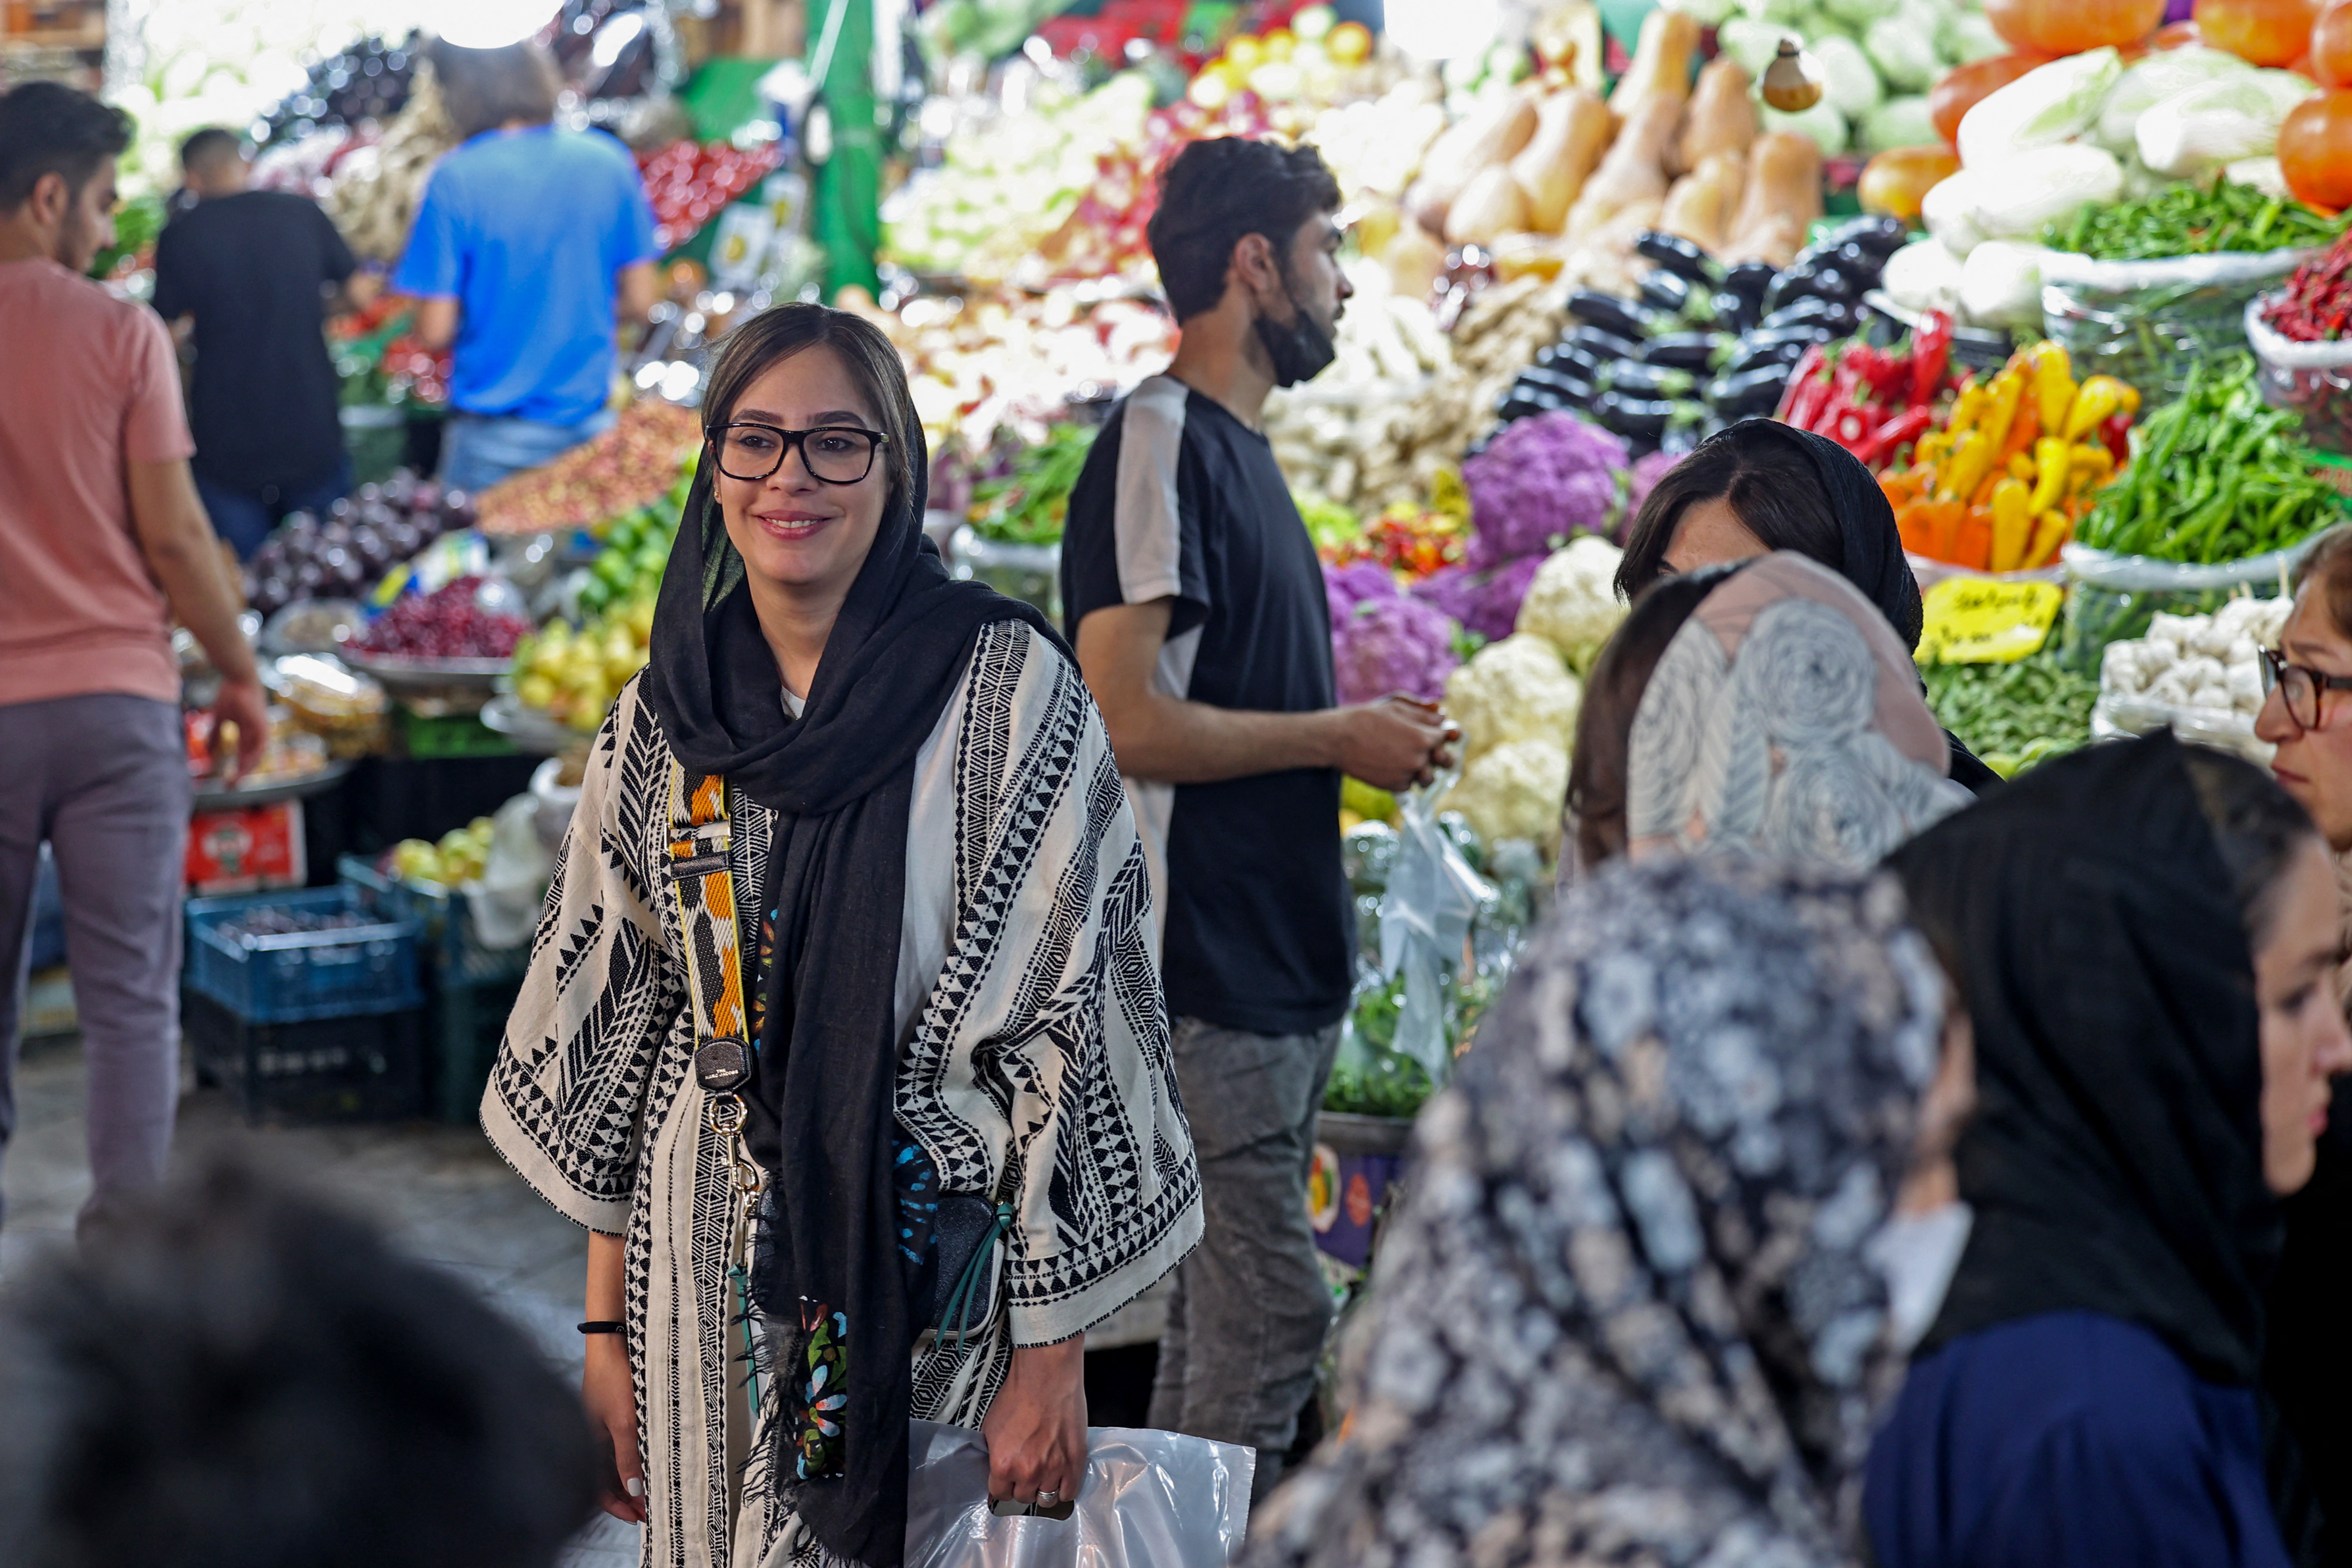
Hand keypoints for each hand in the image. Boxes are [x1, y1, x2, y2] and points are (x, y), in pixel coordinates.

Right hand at [208, 675, 270, 784]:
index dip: (236, 767)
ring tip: (235, 781)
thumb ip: (214, 735)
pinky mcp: (263, 724)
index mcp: (247, 732)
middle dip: (240, 773)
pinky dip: (253, 756)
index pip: (243, 754)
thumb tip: (206, 752)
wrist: (238, 678)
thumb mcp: (219, 718)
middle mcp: (256, 733)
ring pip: (256, 754)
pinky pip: (260, 745)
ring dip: (246, 768)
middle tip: (230, 787)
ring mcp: (261, 729)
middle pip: (250, 758)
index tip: (226, 780)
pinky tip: (244, 766)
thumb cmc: (229, 694)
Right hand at [583, 1336, 647, 1523]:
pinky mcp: (611, 1412)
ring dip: (631, 1479)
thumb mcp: (625, 1422)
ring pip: (614, 1463)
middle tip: (650, 1509)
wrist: (612, 1341)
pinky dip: (631, 1458)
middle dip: (626, 1497)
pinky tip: (647, 1461)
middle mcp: (592, 1438)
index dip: (617, 1506)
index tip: (639, 1517)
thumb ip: (627, 1457)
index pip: (597, 1488)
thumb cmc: (614, 1379)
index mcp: (587, 1444)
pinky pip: (619, 1445)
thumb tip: (632, 1491)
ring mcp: (600, 1425)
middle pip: (606, 1479)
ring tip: (652, 1490)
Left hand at [980, 1336, 1086, 1511]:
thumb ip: (995, 1456)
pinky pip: (1069, 1493)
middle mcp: (1028, 1473)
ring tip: (1043, 1474)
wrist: (1046, 1377)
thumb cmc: (1017, 1397)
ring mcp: (1054, 1470)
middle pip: (1023, 1498)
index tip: (1007, 1479)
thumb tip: (998, 1470)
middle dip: (1022, 1486)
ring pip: (1046, 1499)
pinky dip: (1063, 1489)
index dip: (1003, 1485)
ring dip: (1043, 1488)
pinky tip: (1060, 1479)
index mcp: (1003, 1466)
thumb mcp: (991, 1428)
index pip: (999, 1495)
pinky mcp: (1075, 1462)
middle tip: (1026, 1470)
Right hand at [1332, 696, 1451, 792]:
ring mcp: (1406, 775)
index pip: (1445, 737)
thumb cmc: (1366, 717)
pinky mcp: (1393, 786)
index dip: (1440, 732)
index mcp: (1423, 738)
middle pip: (1445, 761)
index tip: (1433, 731)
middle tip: (1433, 751)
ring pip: (1428, 777)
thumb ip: (1423, 712)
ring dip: (1424, 770)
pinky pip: (1409, 785)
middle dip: (1441, 755)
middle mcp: (1418, 759)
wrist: (1338, 739)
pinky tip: (1392, 765)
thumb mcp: (1396, 706)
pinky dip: (1405, 777)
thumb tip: (1443, 717)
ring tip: (1412, 761)